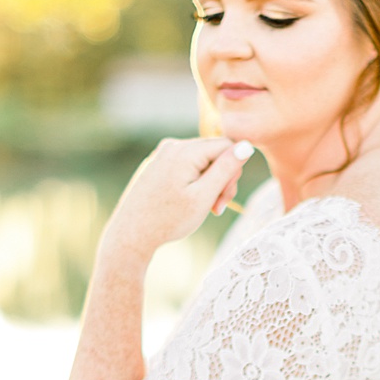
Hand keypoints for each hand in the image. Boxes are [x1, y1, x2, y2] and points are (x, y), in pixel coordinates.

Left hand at [101, 137, 251, 261]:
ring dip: (210, 183)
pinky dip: (194, 183)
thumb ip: (227, 169)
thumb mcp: (204, 196)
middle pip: (215, 152)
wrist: (131, 234)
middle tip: (216, 207)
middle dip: (222, 179)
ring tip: (204, 208)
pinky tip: (187, 203)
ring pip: (202, 161)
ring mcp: (162, 154)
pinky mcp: (157, 164)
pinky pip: (186, 166)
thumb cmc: (169, 219)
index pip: (228, 146)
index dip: (234, 171)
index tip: (225, 198)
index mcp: (184, 151)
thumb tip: (247, 145)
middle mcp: (172, 146)